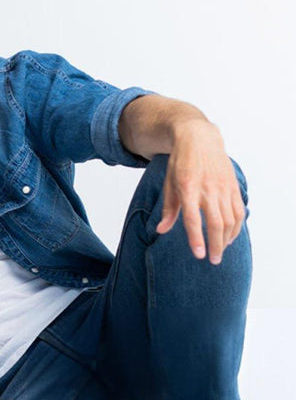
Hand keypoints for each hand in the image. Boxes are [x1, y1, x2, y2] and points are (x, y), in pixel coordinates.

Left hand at [156, 120, 244, 263]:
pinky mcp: (232, 186)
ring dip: (227, 238)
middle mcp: (207, 188)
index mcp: (188, 188)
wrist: (199, 139)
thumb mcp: (169, 183)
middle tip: (213, 260)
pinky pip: (238, 210)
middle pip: (216, 223)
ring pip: (230, 219)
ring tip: (221, 251)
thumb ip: (169, 209)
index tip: (199, 255)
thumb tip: (161, 231)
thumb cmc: (180, 163)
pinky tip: (230, 237)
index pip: (193, 219)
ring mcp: (222, 187)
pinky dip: (236, 226)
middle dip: (216, 245)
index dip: (197, 239)